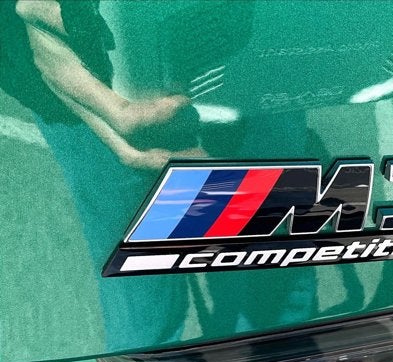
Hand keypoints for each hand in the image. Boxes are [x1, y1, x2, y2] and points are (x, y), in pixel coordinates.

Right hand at [16, 0, 205, 168]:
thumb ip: (53, 16)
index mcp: (76, 88)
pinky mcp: (105, 116)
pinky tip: (184, 141)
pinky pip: (132, 140)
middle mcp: (88, 111)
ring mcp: (97, 118)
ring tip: (197, 156)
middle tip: (199, 157)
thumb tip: (74, 21)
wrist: (35, 39)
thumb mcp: (40, 14)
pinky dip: (159, 145)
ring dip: (165, 157)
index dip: (155, 117)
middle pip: (128, 151)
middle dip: (164, 159)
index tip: (181, 102)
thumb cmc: (43, 27)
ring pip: (131, 150)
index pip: (123, 119)